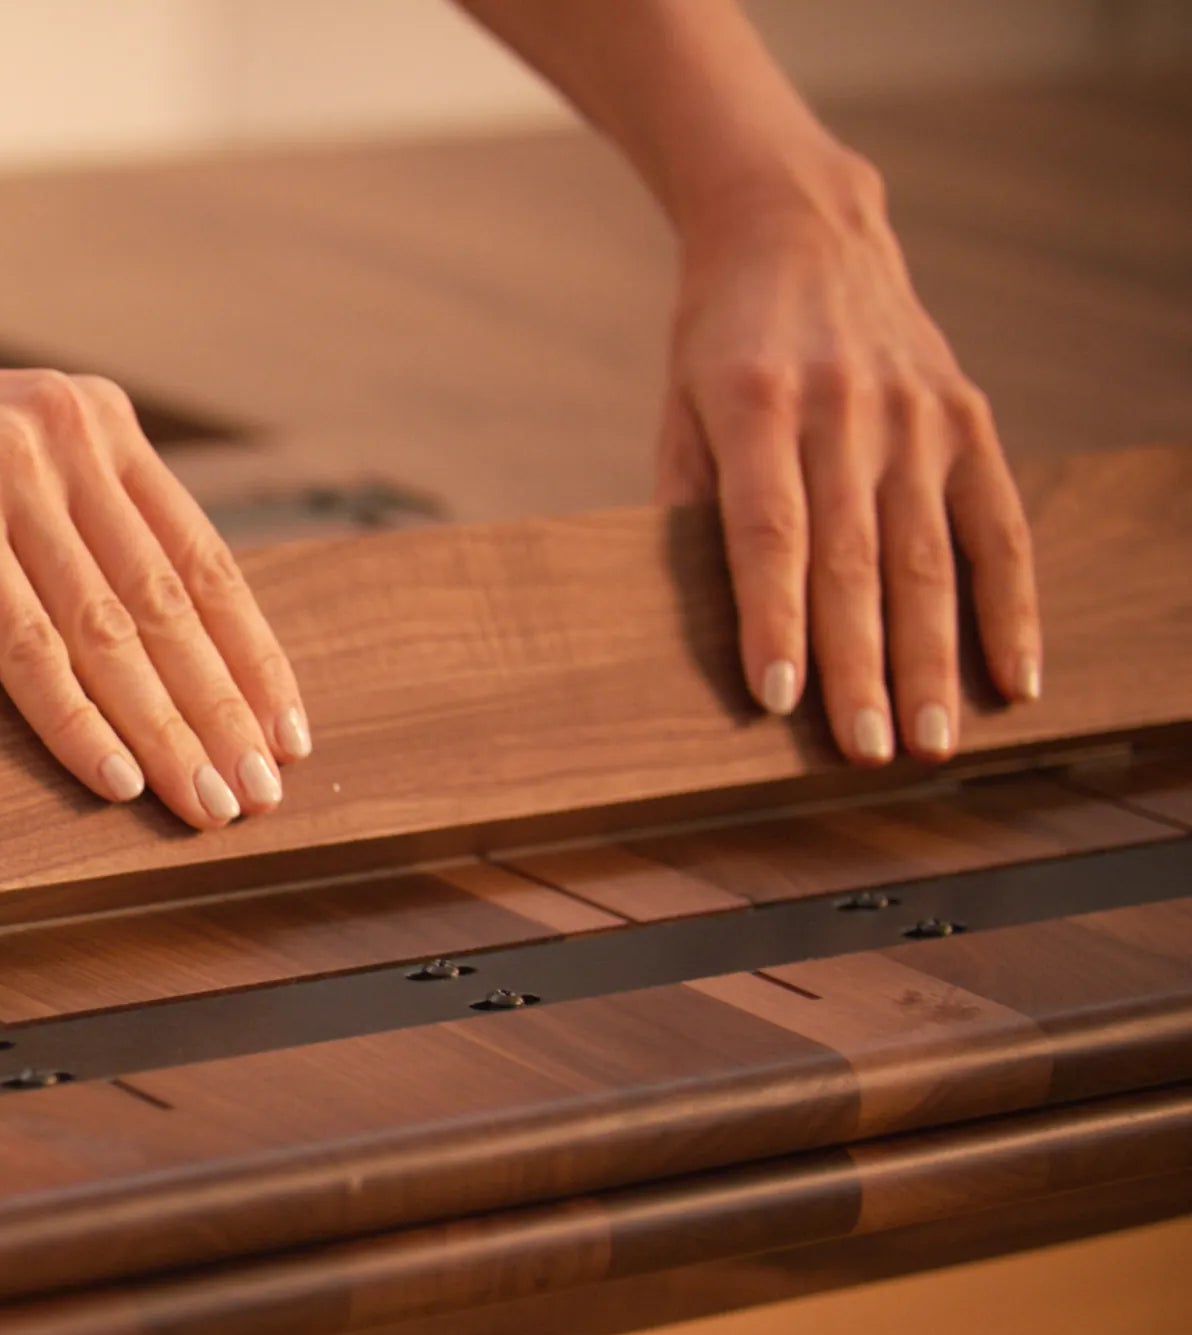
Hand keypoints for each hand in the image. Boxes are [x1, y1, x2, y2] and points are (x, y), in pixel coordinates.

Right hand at [0, 322, 309, 829]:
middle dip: (221, 710)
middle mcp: (69, 434)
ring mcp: (11, 470)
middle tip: (260, 795)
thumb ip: (60, 524)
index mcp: (95, 420)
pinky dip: (75, 717)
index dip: (251, 652)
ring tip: (205, 803)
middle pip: (168, 601)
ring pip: (109, 629)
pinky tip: (112, 775)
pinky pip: (28, 641)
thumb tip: (132, 642)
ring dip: (166, 729)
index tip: (287, 731)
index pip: (200, 557)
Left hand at [659, 156, 1039, 763]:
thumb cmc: (718, 341)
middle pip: (855, 558)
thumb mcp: (677, 408)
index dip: (774, 617)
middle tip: (865, 751)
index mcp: (755, 404)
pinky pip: (999, 527)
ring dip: (934, 657)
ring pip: (928, 556)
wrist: (798, 228)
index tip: (777, 697)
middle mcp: (844, 409)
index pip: (769, 530)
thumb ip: (685, 503)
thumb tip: (688, 619)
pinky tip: (1012, 677)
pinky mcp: (968, 419)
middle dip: (862, 664)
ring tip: (928, 740)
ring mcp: (917, 414)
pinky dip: (1010, 606)